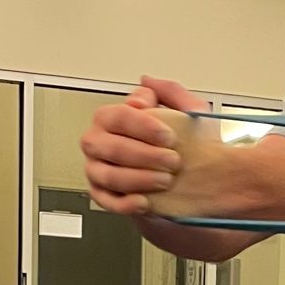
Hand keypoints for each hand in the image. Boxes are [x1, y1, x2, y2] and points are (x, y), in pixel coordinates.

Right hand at [80, 75, 209, 216]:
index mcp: (112, 118)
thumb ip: (170, 92)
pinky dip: (126, 203)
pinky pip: (106, 201)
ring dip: (140, 179)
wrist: (185, 182)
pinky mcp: (102, 195)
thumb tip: (147, 81)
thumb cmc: (181, 146)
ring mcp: (97, 169)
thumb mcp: (187, 114)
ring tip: (165, 181)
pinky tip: (145, 201)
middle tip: (173, 161)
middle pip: (112, 147)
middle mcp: (99, 141)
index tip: (170, 137)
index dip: (145, 126)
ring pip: (109, 175)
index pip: (119, 116)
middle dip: (146, 156)